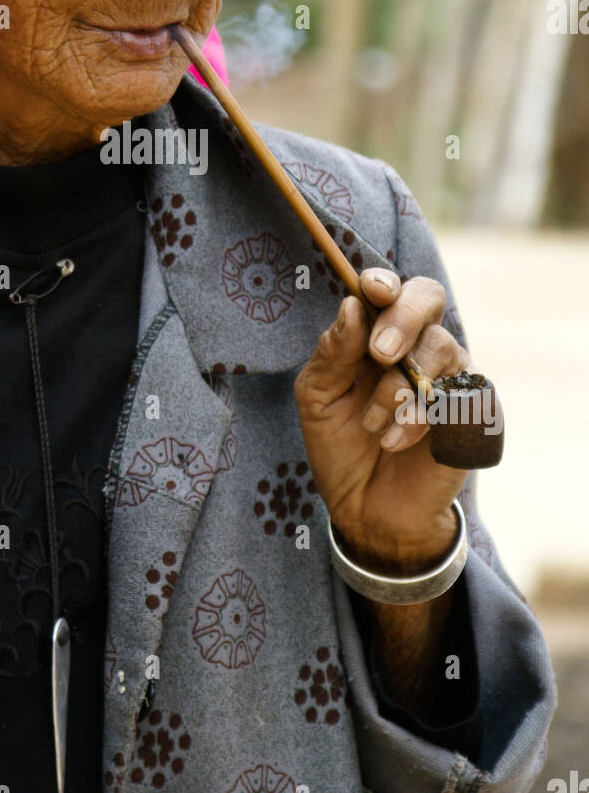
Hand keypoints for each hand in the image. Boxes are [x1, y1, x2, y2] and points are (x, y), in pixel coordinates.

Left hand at [294, 269, 471, 574]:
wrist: (367, 510)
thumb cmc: (340, 444)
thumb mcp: (318, 398)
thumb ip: (332, 353)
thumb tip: (351, 306)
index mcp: (378, 333)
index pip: (390, 289)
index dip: (384, 282)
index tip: (371, 289)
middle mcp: (418, 345)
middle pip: (428, 297)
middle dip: (402, 319)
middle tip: (379, 353)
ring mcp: (451, 375)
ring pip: (440, 348)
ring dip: (397, 388)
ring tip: (372, 425)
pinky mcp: (474, 411)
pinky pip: (457, 394)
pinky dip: (418, 419)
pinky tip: (392, 442)